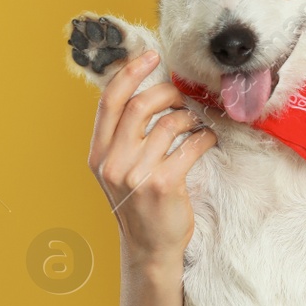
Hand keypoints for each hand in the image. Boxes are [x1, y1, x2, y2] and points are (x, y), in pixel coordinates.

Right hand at [89, 50, 217, 266]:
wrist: (149, 248)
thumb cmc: (139, 205)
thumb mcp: (118, 170)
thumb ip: (123, 137)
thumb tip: (148, 93)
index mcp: (98, 153)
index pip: (109, 101)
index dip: (130, 73)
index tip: (151, 56)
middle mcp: (113, 162)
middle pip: (140, 106)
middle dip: (168, 93)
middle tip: (182, 97)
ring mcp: (136, 174)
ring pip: (169, 124)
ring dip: (190, 118)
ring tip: (196, 124)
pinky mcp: (163, 184)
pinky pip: (190, 145)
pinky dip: (204, 137)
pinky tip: (207, 140)